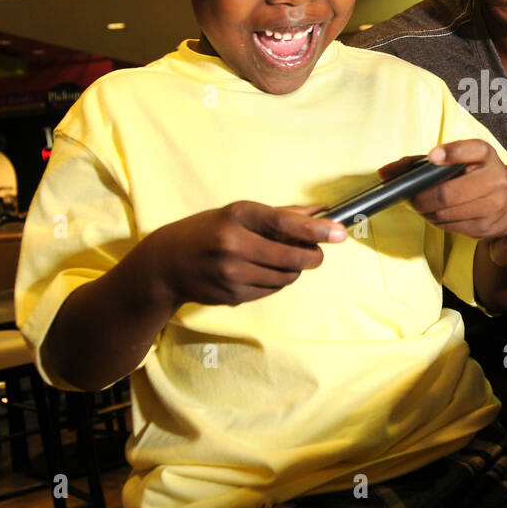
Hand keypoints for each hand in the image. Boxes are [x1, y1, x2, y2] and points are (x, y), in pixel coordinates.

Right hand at [147, 201, 345, 306]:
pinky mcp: (233, 295)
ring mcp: (232, 272)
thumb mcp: (238, 213)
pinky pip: (272, 290)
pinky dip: (277, 281)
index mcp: (237, 216)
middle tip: (316, 253)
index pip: (285, 223)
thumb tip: (321, 212)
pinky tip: (262, 272)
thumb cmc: (208, 231)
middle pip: (292, 256)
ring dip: (294, 270)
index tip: (339, 233)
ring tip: (281, 260)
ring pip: (286, 276)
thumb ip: (281, 214)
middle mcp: (233, 244)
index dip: (317, 230)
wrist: (166, 263)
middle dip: (312, 256)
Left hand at [378, 140, 506, 239]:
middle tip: (410, 197)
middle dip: (421, 198)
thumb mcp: (454, 161)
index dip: (451, 153)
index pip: (470, 150)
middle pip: (447, 193)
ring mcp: (495, 205)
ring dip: (425, 212)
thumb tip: (384, 173)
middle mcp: (495, 178)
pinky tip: (435, 215)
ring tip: (421, 206)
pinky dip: (436, 222)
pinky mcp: (488, 226)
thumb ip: (419, 163)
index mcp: (485, 154)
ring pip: (445, 213)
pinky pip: (451, 227)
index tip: (433, 156)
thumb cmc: (473, 175)